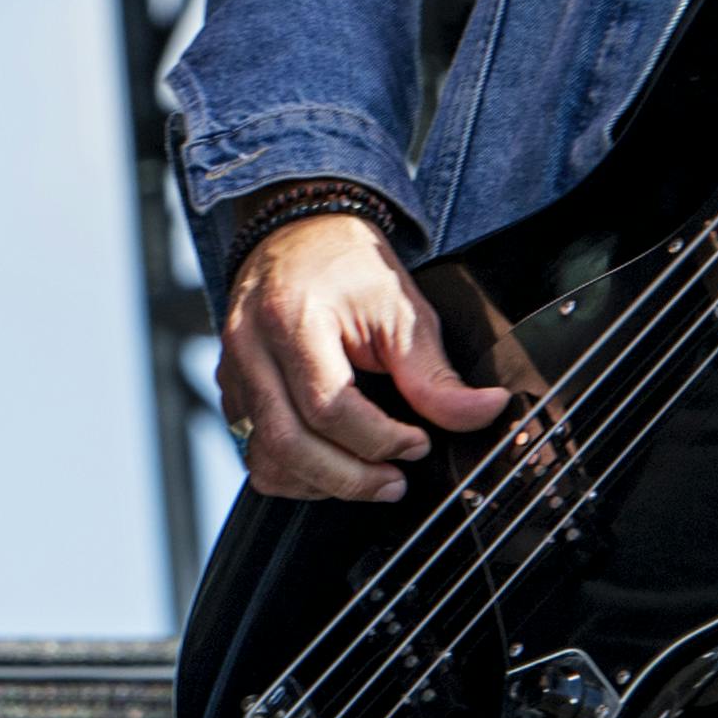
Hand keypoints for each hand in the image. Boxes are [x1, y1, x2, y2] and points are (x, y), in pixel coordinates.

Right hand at [221, 214, 507, 502]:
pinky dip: (294, 470)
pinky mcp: (231, 389)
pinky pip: (254, 450)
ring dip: (320, 483)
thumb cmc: (351, 268)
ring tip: (367, 477)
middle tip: (395, 483)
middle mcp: (250, 349)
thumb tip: (485, 414)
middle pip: (288, 444)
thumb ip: (436, 376)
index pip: (329, 407)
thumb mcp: (404, 312)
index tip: (419, 444)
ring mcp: (233, 371)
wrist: (299, 235)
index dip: (381, 440)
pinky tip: (332, 462)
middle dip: (350, 479)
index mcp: (292, 321)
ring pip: (265, 459)